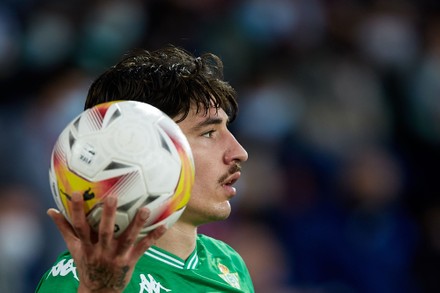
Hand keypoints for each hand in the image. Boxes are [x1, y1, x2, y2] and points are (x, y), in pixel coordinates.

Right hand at [47, 192, 166, 292]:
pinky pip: (143, 247)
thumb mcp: (74, 248)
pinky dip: (154, 237)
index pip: (79, 226)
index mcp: (86, 246)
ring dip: (137, 224)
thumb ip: (64, 228)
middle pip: (104, 231)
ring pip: (127, 238)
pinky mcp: (130, 261)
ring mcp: (116, 256)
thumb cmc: (86, 264)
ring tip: (145, 209)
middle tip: (113, 197)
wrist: (99, 291)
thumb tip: (50, 210)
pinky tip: (164, 225)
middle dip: (108, 215)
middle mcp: (101, 251)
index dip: (77, 210)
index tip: (76, 192)